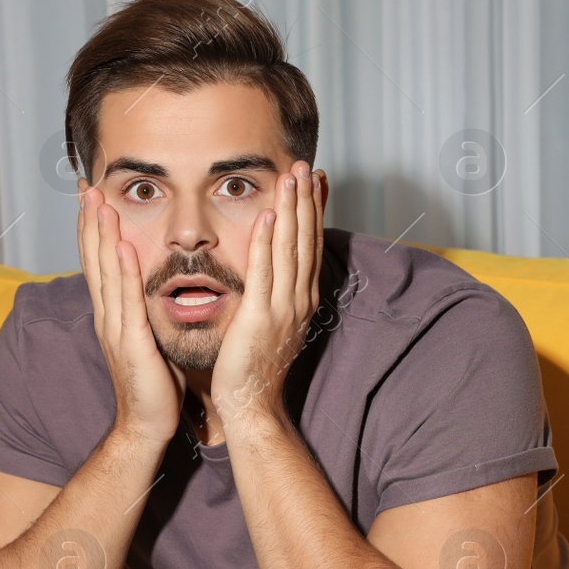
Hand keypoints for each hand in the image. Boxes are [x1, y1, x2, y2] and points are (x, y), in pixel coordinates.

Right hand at [76, 184, 185, 446]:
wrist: (146, 426)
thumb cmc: (154, 385)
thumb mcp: (148, 337)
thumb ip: (146, 311)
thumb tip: (156, 288)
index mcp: (112, 313)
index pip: (100, 261)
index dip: (94, 228)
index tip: (93, 196)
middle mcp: (108, 315)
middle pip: (95, 258)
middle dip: (90, 220)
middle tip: (86, 184)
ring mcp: (115, 328)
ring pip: (107, 272)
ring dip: (102, 236)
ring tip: (99, 202)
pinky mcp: (130, 342)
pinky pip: (127, 300)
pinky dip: (124, 271)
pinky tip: (124, 247)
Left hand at [211, 161, 326, 431]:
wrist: (252, 403)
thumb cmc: (255, 367)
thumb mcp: (274, 324)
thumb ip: (277, 295)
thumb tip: (278, 273)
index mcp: (302, 299)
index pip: (312, 245)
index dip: (315, 210)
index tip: (317, 180)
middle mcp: (298, 299)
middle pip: (306, 240)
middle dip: (306, 200)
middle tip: (306, 164)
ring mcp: (282, 307)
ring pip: (290, 249)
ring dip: (292, 210)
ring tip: (292, 176)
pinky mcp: (260, 316)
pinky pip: (265, 272)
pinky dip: (268, 242)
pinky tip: (269, 216)